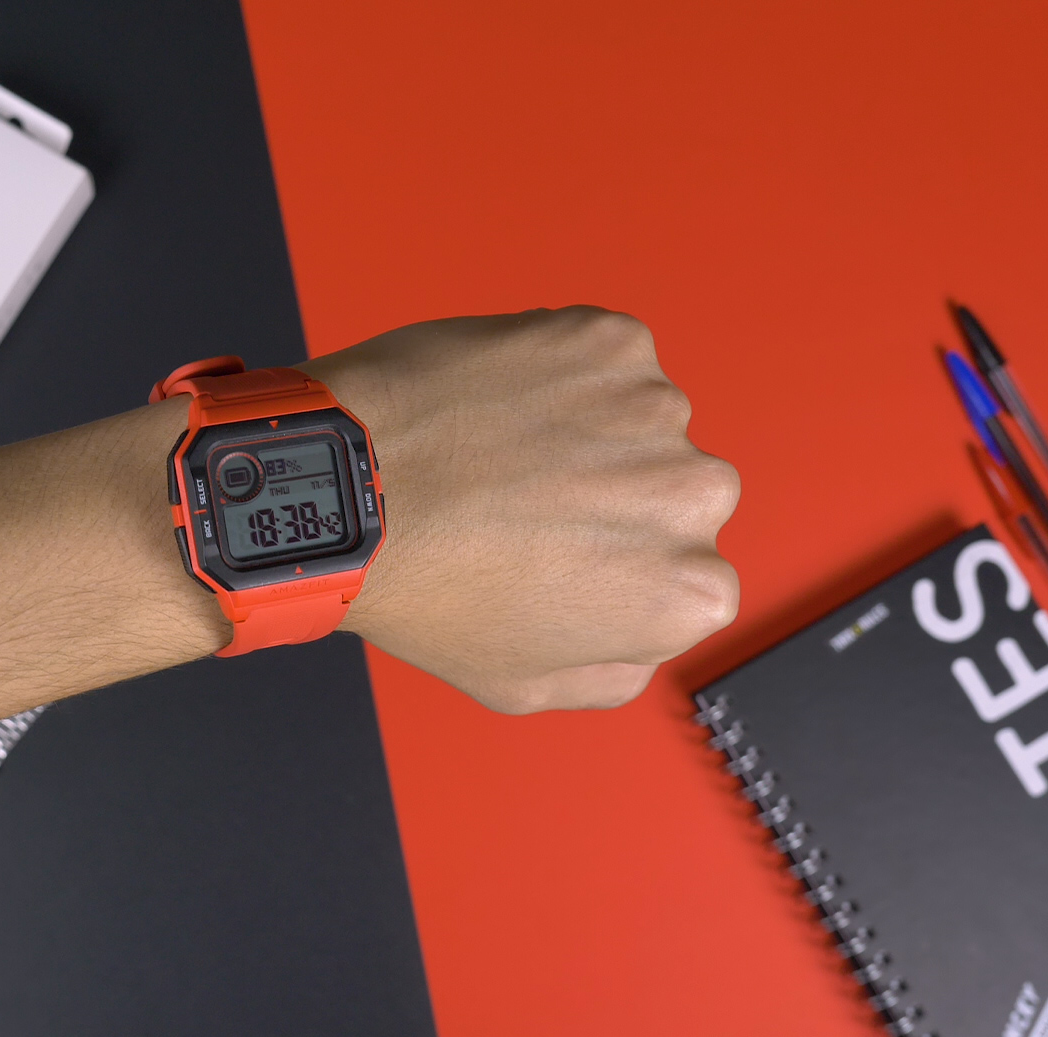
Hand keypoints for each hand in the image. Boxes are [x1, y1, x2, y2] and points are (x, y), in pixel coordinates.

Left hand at [308, 307, 740, 713]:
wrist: (351, 489)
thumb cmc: (423, 590)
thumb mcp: (524, 686)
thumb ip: (611, 673)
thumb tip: (640, 642)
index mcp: (692, 591)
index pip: (686, 576)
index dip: (614, 568)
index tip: (557, 560)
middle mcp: (696, 495)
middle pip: (675, 493)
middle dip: (615, 498)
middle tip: (523, 507)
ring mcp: (655, 407)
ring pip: (638, 421)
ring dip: (585, 432)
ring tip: (496, 458)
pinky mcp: (611, 339)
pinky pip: (603, 358)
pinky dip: (559, 373)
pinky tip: (496, 407)